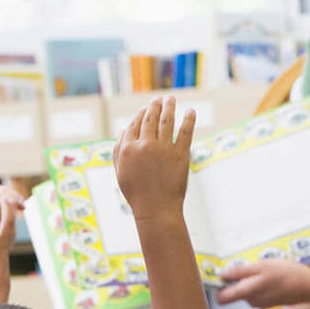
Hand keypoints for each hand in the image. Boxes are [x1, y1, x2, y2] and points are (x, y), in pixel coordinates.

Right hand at [113, 96, 194, 222]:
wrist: (156, 210)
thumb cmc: (137, 193)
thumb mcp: (121, 172)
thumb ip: (119, 150)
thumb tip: (123, 129)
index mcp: (128, 148)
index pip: (135, 124)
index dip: (141, 114)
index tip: (147, 108)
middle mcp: (144, 145)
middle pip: (150, 118)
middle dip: (155, 105)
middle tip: (161, 98)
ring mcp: (163, 149)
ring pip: (166, 121)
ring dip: (169, 106)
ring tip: (171, 99)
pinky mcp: (180, 155)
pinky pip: (185, 132)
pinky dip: (188, 119)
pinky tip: (190, 111)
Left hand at [214, 259, 309, 308]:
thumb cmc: (287, 274)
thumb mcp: (262, 267)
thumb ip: (239, 272)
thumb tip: (220, 274)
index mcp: (247, 292)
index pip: (221, 298)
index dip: (218, 287)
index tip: (220, 275)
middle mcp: (251, 301)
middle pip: (234, 291)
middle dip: (236, 279)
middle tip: (248, 267)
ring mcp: (260, 303)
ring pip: (246, 290)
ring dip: (251, 279)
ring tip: (266, 269)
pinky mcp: (268, 302)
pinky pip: (257, 291)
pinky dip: (260, 283)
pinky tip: (273, 276)